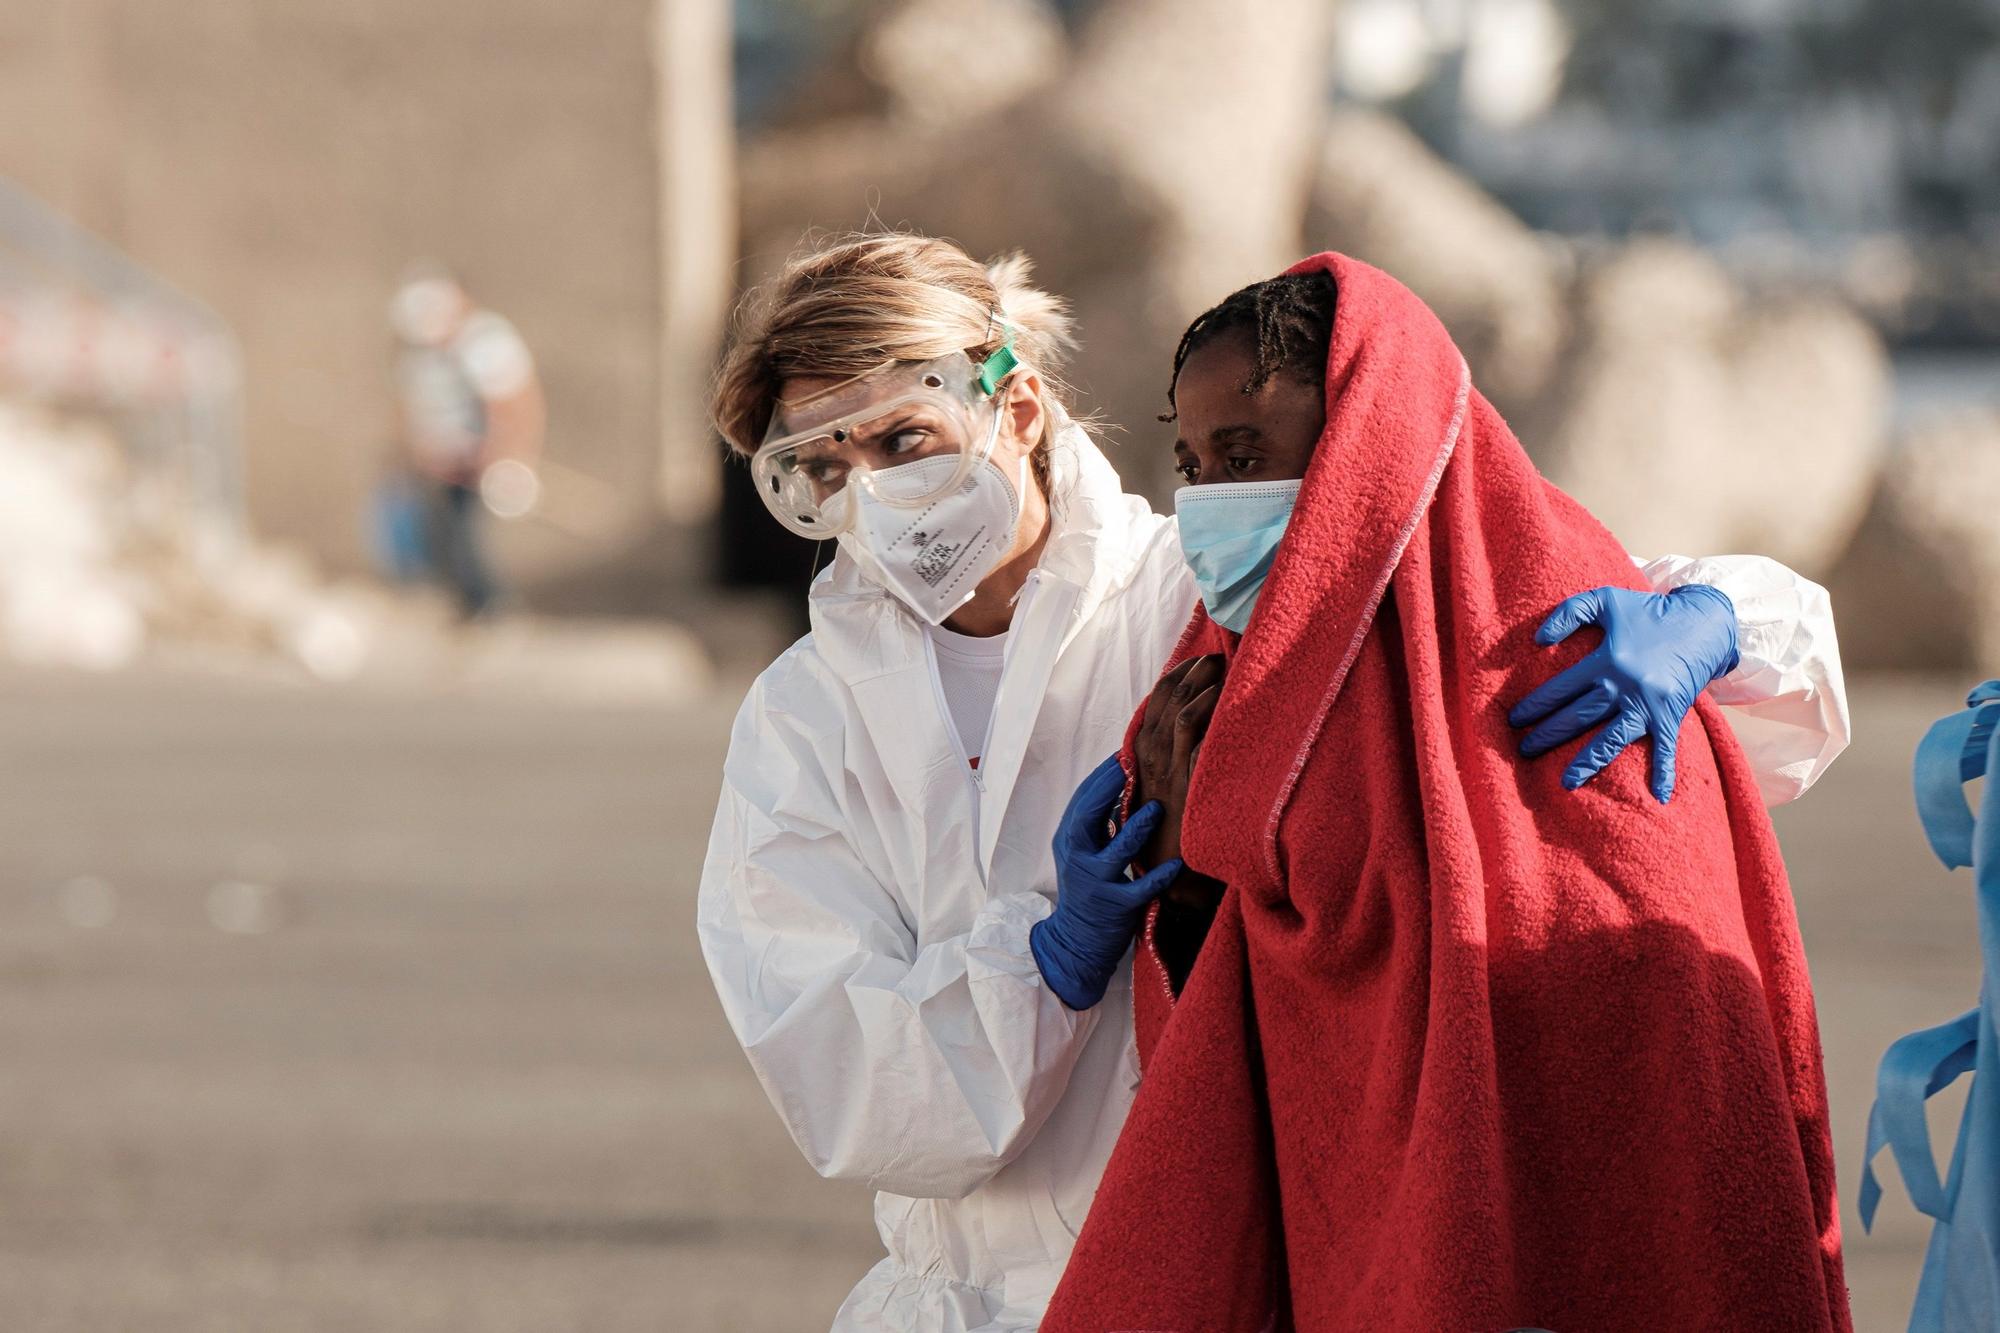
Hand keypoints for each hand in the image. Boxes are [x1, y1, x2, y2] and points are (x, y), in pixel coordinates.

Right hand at [1029, 755, 1183, 1009]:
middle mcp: (1077, 858)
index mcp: (1070, 840)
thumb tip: (1125, 780)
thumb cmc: (1088, 889)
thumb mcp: (1084, 852)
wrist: (1076, 942)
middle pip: (1089, 816)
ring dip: (1137, 827)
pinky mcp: (1115, 907)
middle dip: (1110, 788)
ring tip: (1157, 808)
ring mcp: (1095, 883)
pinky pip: (1139, 889)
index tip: (1124, 753)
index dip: (1103, 776)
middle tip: (1134, 765)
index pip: (1083, 800)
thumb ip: (1099, 822)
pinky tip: (1176, 865)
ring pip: (1116, 851)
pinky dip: (1158, 877)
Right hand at [1132, 654, 1225, 876]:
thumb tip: (1188, 734)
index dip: (1174, 677)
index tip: (1195, 661)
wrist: (1160, 879)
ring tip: (1221, 669)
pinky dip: (1205, 716)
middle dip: (1191, 672)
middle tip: (1215, 656)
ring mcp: (1168, 774)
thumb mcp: (1158, 793)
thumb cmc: (1161, 837)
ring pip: (1179, 714)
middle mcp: (1152, 760)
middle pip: (1166, 700)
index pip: (1154, 702)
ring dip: (1200, 686)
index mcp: (1143, 756)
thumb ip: (1168, 762)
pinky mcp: (1185, 790)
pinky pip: (1193, 744)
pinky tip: (1223, 702)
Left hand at [1509, 584, 1739, 802]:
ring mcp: (1649, 703)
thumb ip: (1569, 613)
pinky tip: (1658, 797)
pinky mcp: (1670, 714)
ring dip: (1588, 762)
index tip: (1515, 720)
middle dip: (1549, 735)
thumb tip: (1537, 639)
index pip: (1562, 688)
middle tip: (1523, 751)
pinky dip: (1663, 772)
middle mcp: (1625, 685)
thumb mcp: (1605, 600)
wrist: (1703, 621)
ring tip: (1565, 782)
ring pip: (1612, 738)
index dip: (1536, 705)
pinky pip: (1665, 747)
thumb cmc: (1648, 611)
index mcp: (1607, 659)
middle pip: (1579, 716)